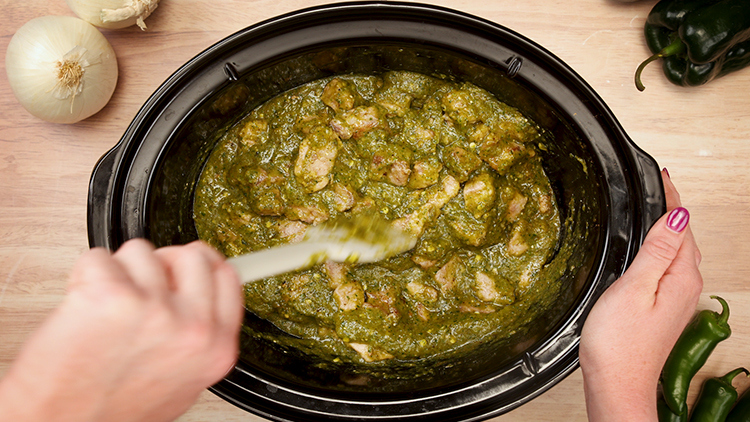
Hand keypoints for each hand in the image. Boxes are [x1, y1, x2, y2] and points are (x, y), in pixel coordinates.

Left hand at [0, 239, 242, 421]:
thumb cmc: (112, 413)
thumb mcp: (182, 384)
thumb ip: (200, 338)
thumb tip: (204, 296)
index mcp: (215, 348)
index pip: (227, 276)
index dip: (203, 265)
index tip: (187, 264)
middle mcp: (192, 328)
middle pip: (191, 256)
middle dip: (161, 263)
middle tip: (139, 286)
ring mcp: (154, 309)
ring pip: (141, 252)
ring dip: (119, 273)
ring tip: (105, 310)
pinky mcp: (110, 296)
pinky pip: (98, 258)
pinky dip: (83, 276)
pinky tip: (82, 307)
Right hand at [579, 169, 702, 421]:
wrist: (616, 383)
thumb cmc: (619, 343)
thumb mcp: (635, 287)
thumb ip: (657, 251)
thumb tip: (677, 216)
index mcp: (681, 278)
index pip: (682, 226)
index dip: (671, 199)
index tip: (662, 176)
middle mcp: (685, 288)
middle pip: (684, 238)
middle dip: (672, 210)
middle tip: (659, 186)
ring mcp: (676, 301)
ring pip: (676, 254)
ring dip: (667, 230)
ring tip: (654, 209)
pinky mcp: (663, 310)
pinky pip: (667, 269)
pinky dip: (659, 251)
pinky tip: (647, 250)